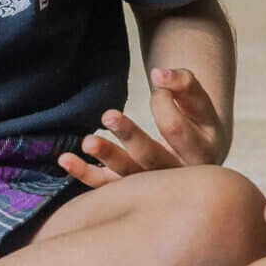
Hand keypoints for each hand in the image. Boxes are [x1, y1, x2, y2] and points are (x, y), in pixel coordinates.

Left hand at [59, 67, 230, 187]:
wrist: (197, 159)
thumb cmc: (195, 123)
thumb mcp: (199, 103)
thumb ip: (184, 84)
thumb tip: (158, 73)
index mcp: (200, 153)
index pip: (176, 127)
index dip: (162, 102)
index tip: (158, 84)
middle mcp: (177, 176)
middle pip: (151, 157)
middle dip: (130, 136)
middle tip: (109, 115)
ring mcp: (152, 188)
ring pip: (127, 174)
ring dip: (106, 156)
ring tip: (87, 141)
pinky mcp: (129, 192)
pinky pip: (106, 186)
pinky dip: (84, 173)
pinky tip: (65, 159)